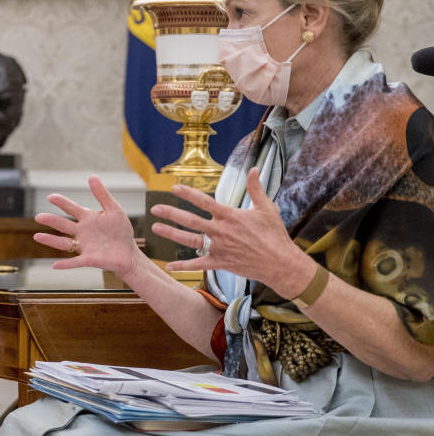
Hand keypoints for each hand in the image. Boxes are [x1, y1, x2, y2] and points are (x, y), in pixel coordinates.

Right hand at [33, 175, 142, 275]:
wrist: (129, 253)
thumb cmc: (120, 231)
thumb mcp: (114, 210)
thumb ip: (102, 195)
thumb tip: (91, 176)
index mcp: (87, 219)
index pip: (71, 208)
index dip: (61, 203)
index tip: (51, 197)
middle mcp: (82, 232)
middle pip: (63, 225)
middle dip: (51, 220)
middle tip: (38, 217)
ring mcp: (84, 246)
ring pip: (64, 243)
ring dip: (51, 240)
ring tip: (37, 236)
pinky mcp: (89, 259)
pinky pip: (75, 262)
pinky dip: (65, 264)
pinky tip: (55, 265)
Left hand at [150, 167, 311, 295]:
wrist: (280, 263)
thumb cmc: (274, 234)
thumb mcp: (267, 208)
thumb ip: (256, 188)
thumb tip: (254, 169)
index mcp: (230, 216)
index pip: (204, 201)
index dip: (188, 194)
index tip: (174, 188)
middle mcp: (221, 231)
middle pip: (191, 220)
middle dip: (171, 213)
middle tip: (154, 208)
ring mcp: (219, 248)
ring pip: (190, 240)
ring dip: (171, 234)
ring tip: (155, 228)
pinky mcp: (220, 263)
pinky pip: (198, 264)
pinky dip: (183, 266)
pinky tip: (168, 266)